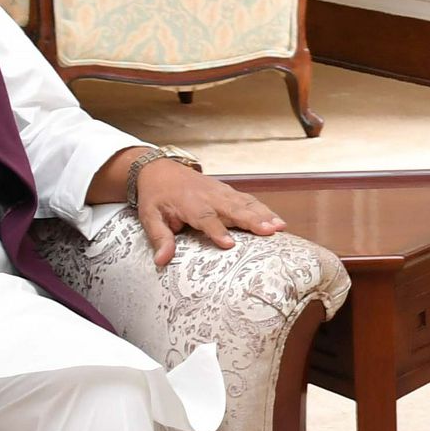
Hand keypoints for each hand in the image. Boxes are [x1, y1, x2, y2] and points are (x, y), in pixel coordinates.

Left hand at [131, 157, 285, 266]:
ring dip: (264, 214)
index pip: (205, 218)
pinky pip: (248, 200)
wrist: (159, 169)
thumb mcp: (149, 217)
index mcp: (189, 203)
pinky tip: (277, 219)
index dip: (217, 231)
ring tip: (280, 226)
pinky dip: (263, 209)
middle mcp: (209, 196)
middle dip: (252, 220)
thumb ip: (159, 238)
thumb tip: (161, 261)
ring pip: (245, 203)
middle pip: (233, 208)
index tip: (229, 244)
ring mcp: (221, 192)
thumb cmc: (156, 196)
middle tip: (270, 231)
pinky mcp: (228, 192)